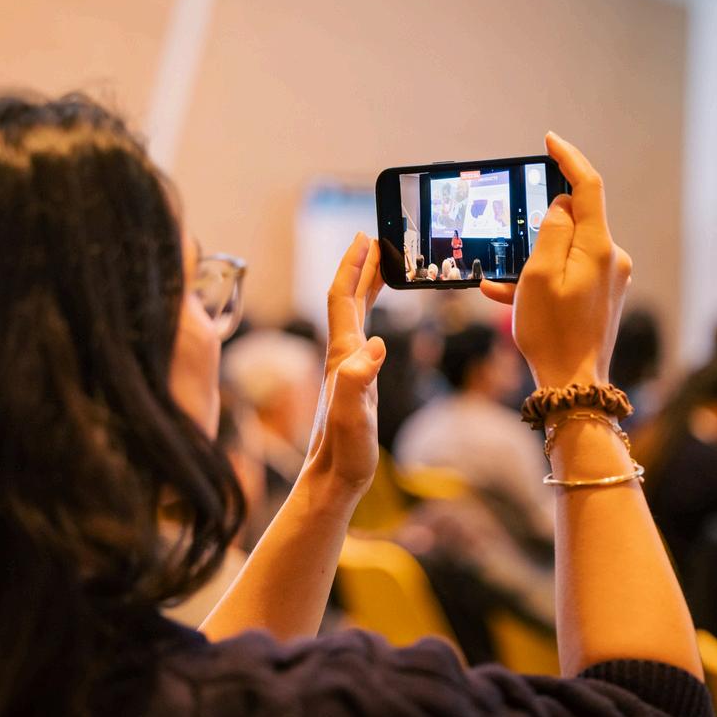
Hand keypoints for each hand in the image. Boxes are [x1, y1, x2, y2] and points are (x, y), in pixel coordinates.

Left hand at [303, 233, 385, 500]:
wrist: (333, 478)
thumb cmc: (344, 450)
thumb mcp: (353, 414)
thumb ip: (358, 379)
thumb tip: (376, 345)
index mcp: (342, 354)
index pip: (343, 299)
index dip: (352, 267)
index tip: (364, 238)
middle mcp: (342, 355)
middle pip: (348, 299)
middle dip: (360, 267)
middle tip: (376, 239)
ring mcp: (348, 368)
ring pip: (356, 316)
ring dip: (367, 288)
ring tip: (383, 267)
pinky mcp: (356, 383)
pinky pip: (364, 336)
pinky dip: (373, 317)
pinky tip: (382, 323)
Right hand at [481, 133, 631, 387]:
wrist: (573, 385)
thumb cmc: (552, 333)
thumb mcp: (538, 276)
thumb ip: (551, 231)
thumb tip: (562, 206)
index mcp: (598, 247)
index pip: (588, 186)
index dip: (569, 158)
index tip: (550, 140)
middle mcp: (611, 258)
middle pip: (575, 220)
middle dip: (540, 226)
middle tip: (512, 242)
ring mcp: (609, 278)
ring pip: (566, 251)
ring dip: (533, 260)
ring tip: (501, 282)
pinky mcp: (602, 296)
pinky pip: (568, 275)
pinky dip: (541, 280)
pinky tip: (507, 295)